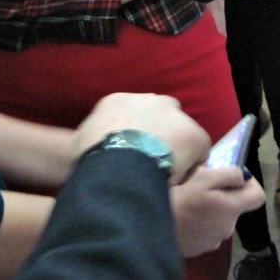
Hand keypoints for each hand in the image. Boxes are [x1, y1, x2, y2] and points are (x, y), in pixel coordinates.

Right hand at [71, 93, 209, 184]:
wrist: (118, 162)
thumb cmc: (94, 155)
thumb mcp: (81, 140)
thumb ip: (90, 136)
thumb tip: (89, 145)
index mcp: (119, 101)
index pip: (132, 112)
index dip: (135, 132)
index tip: (132, 150)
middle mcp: (149, 100)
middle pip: (161, 113)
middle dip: (160, 132)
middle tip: (151, 157)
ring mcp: (174, 115)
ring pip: (180, 131)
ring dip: (174, 147)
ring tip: (163, 171)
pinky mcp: (193, 133)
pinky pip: (198, 150)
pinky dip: (190, 164)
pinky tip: (176, 179)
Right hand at [170, 166, 266, 256]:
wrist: (150, 230)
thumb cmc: (179, 199)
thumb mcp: (203, 177)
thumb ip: (228, 174)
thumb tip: (242, 176)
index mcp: (232, 209)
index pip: (259, 196)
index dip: (250, 183)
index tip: (234, 176)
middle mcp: (228, 228)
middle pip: (235, 207)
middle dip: (224, 194)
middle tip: (202, 184)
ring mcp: (213, 241)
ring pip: (219, 218)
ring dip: (210, 208)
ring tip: (188, 200)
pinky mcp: (199, 249)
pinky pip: (206, 230)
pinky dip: (200, 222)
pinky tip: (182, 216)